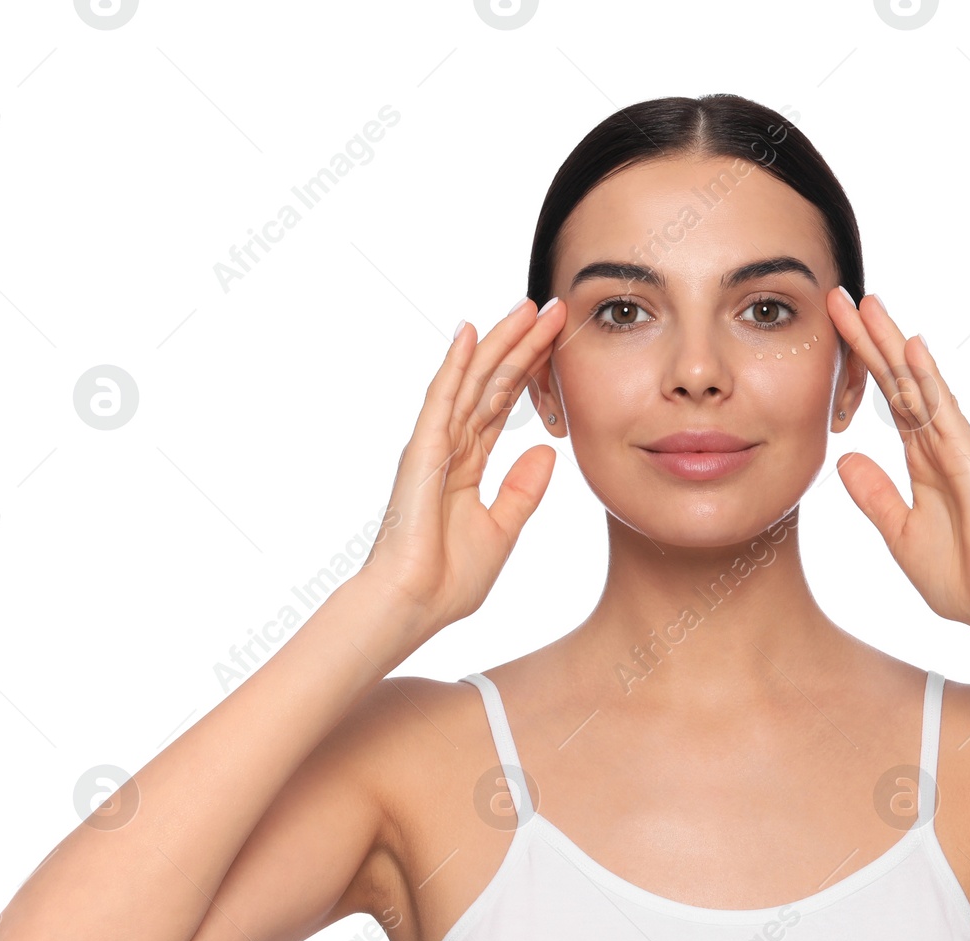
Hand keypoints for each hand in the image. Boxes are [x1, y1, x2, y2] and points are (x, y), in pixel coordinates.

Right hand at [356, 295, 566, 638]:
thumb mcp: (502, 530)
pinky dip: (456, 365)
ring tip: (524, 306)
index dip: (529, 369)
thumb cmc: (447, 579)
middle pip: (491, 382)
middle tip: (550, 306)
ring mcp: (433, 446)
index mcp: (468, 465)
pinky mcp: (422, 453)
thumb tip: (547, 453)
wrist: (413, 606)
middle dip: (521, 344)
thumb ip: (523, 491)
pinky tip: (470, 333)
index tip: (556, 338)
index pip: (503, 403)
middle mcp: (450, 447)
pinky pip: (442, 400)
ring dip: (498, 342)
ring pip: (471, 381)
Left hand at [825, 287, 969, 640]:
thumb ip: (875, 495)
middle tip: (841, 295)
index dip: (861, 363)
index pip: (887, 399)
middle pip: (899, 380)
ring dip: (893, 343)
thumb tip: (845, 460)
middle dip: (870, 338)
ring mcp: (958, 449)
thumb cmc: (959, 576)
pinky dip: (929, 379)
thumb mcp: (900, 533)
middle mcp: (941, 445)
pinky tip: (912, 346)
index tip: (835, 327)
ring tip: (868, 303)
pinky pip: (945, 413)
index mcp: (924, 460)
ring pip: (919, 385)